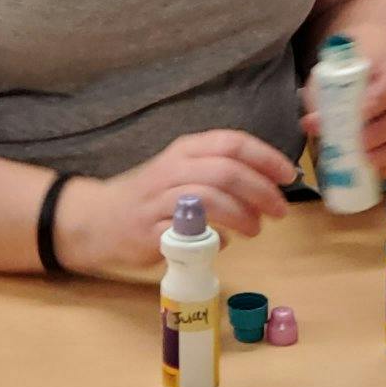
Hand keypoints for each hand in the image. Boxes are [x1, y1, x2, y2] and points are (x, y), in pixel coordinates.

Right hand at [55, 131, 299, 275]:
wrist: (97, 218)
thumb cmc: (150, 195)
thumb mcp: (182, 170)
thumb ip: (220, 173)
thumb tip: (266, 187)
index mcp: (185, 149)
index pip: (232, 142)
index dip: (265, 157)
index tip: (288, 174)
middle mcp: (173, 168)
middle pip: (226, 171)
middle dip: (261, 190)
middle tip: (280, 210)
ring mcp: (160, 200)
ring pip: (211, 198)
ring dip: (242, 214)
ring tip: (256, 229)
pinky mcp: (151, 231)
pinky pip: (190, 233)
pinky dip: (214, 238)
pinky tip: (223, 244)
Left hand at [302, 46, 385, 178]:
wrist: (372, 86)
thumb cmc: (351, 84)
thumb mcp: (333, 81)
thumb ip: (322, 97)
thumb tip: (311, 122)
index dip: (377, 101)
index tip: (358, 115)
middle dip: (380, 133)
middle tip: (356, 143)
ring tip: (363, 159)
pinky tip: (372, 168)